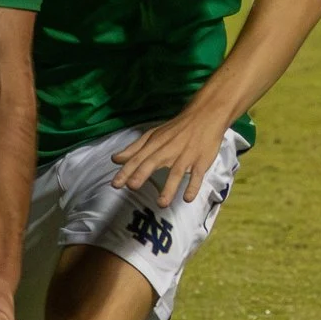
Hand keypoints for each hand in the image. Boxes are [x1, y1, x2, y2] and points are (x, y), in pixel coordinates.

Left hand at [110, 111, 227, 207]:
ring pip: (176, 172)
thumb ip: (134, 149)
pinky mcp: (201, 161)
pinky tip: (187, 198)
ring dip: (169, 188)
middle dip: (142, 174)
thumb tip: (115, 159)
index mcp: (156, 143)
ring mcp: (186, 156)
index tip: (115, 184)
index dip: (126, 171)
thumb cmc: (176, 129)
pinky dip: (193, 186)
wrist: (205, 116)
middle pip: (154, 162)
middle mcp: (169, 149)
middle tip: (132, 187)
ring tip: (161, 204)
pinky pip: (197, 175)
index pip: (138, 158)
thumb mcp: (153, 135)